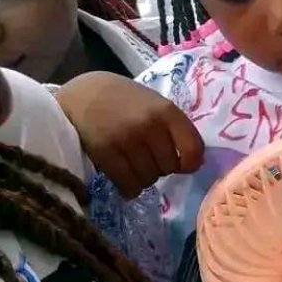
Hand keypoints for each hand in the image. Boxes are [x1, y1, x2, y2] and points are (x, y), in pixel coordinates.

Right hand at [56, 71, 203, 197]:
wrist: (86, 93)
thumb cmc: (127, 100)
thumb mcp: (157, 104)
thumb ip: (175, 129)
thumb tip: (195, 163)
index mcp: (167, 112)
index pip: (193, 149)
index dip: (190, 163)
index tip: (182, 164)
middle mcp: (149, 125)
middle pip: (169, 168)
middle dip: (162, 168)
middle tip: (149, 158)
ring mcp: (126, 140)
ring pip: (149, 179)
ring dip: (144, 178)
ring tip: (135, 164)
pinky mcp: (105, 153)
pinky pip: (128, 185)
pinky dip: (130, 187)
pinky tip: (126, 178)